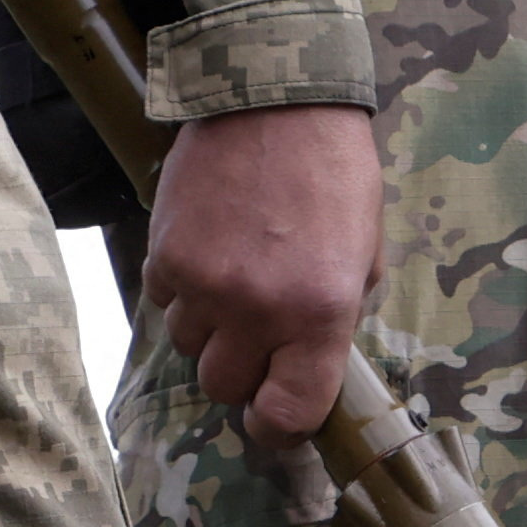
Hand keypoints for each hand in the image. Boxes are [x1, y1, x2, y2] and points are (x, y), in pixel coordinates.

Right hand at [145, 102, 383, 446]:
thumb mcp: (364, 253)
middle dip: (241, 371)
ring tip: (233, 280)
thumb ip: (336, 318)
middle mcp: (257, 308)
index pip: (288, 413)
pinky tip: (207, 251)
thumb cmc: (333, 173)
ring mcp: (204, 283)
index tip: (275, 417)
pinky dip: (180, 289)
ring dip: (207, 328)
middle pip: (224, 387)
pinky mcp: (165, 254)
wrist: (274, 99)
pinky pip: (162, 301)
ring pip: (186, 347)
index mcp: (320, 312)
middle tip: (257, 336)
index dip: (279, 427)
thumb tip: (306, 368)